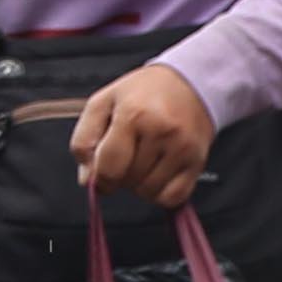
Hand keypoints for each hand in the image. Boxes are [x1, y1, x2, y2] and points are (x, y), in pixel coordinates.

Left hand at [69, 62, 210, 207]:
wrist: (189, 84)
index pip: (109, 168)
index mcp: (133, 115)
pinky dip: (160, 194)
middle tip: (124, 159)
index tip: (99, 176)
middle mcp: (161, 132)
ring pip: (149, 192)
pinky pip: (173, 197)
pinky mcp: (197, 162)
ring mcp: (183, 149)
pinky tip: (156, 177)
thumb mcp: (102, 103)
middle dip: (120, 178)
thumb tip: (87, 178)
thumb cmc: (142, 93)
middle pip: (128, 181)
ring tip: (142, 164)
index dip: (99, 179)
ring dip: (139, 186)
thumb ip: (84, 140)